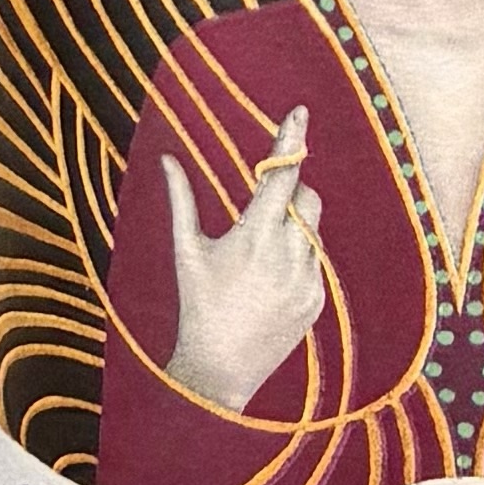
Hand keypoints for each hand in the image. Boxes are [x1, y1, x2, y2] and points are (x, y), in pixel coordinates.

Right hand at [160, 107, 327, 410]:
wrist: (218, 371)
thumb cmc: (197, 305)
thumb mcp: (187, 251)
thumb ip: (181, 200)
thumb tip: (167, 158)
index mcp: (252, 237)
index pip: (281, 176)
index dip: (291, 142)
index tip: (300, 113)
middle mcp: (285, 255)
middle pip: (307, 198)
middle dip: (292, 194)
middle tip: (266, 207)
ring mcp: (306, 279)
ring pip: (314, 230)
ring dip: (295, 228)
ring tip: (261, 255)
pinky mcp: (317, 300)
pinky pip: (316, 263)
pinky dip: (299, 259)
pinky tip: (269, 283)